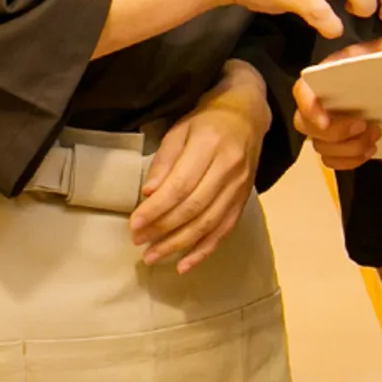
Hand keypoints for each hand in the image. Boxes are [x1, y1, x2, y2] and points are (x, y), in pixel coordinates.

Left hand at [129, 61, 270, 273]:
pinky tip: (184, 264)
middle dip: (162, 230)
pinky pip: (225, 230)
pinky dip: (204, 250)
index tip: (134, 225)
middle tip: (138, 242)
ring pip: (209, 224)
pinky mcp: (244, 200)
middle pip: (193, 208)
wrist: (247, 116)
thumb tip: (148, 194)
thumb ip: (164, 161)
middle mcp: (228, 168)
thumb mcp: (180, 130)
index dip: (155, 210)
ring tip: (153, 256)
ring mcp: (240, 187)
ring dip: (179, 245)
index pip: (180, 186)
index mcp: (209, 145)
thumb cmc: (206, 121)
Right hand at [292, 35, 381, 169]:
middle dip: (334, 132)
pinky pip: (329, 160)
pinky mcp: (339, 146)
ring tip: (376, 137)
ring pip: (318, 144)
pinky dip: (348, 161)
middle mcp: (326, 98)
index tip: (324, 121)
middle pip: (303, 122)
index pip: (304, 88)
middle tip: (364, 127)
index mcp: (335, 73)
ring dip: (348, 148)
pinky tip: (370, 152)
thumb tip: (376, 51)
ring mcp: (330, 124)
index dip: (307, 104)